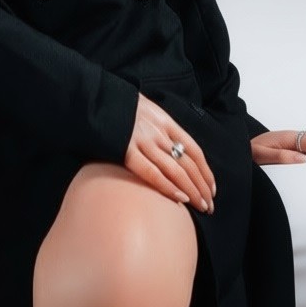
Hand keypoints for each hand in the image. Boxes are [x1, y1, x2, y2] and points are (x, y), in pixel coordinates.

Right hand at [124, 94, 215, 212]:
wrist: (94, 98)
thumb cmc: (118, 107)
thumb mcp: (144, 109)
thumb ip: (158, 126)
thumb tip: (169, 145)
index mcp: (165, 121)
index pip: (194, 150)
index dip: (206, 171)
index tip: (211, 188)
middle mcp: (158, 132)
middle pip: (189, 163)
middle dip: (202, 187)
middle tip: (209, 206)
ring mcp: (143, 141)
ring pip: (176, 171)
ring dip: (192, 191)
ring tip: (201, 207)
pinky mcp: (126, 151)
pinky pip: (152, 173)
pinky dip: (168, 187)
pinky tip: (179, 199)